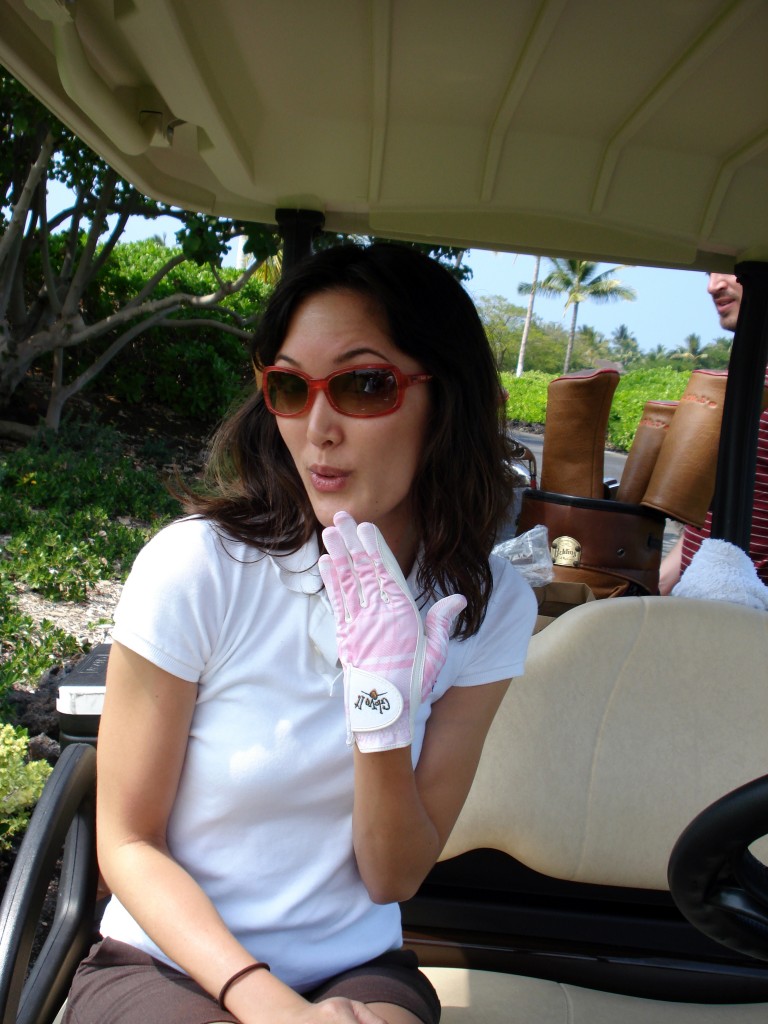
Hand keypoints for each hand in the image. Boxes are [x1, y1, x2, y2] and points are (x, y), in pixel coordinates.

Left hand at [318, 511, 465, 751]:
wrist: (383, 712)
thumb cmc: (414, 683)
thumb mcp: (435, 653)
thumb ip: (442, 623)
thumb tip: (458, 598)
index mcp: (402, 615)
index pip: (386, 573)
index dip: (375, 548)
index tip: (366, 527)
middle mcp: (378, 615)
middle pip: (363, 570)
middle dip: (351, 542)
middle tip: (341, 517)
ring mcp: (359, 624)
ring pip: (347, 581)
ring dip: (338, 554)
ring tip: (329, 532)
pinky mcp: (345, 635)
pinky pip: (337, 601)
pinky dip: (331, 581)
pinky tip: (325, 563)